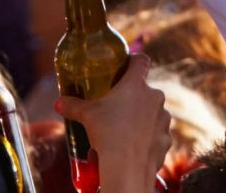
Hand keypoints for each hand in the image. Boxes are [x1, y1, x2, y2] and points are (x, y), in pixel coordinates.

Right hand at [54, 51, 172, 190]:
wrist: (127, 165)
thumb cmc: (107, 133)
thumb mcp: (87, 116)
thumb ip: (73, 106)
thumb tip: (58, 103)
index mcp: (136, 85)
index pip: (141, 61)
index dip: (134, 61)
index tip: (127, 65)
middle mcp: (155, 97)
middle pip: (145, 91)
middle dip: (132, 99)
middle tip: (116, 109)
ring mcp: (164, 117)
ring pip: (153, 113)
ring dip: (142, 119)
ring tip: (123, 132)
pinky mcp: (167, 137)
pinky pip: (157, 134)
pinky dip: (148, 138)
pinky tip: (135, 147)